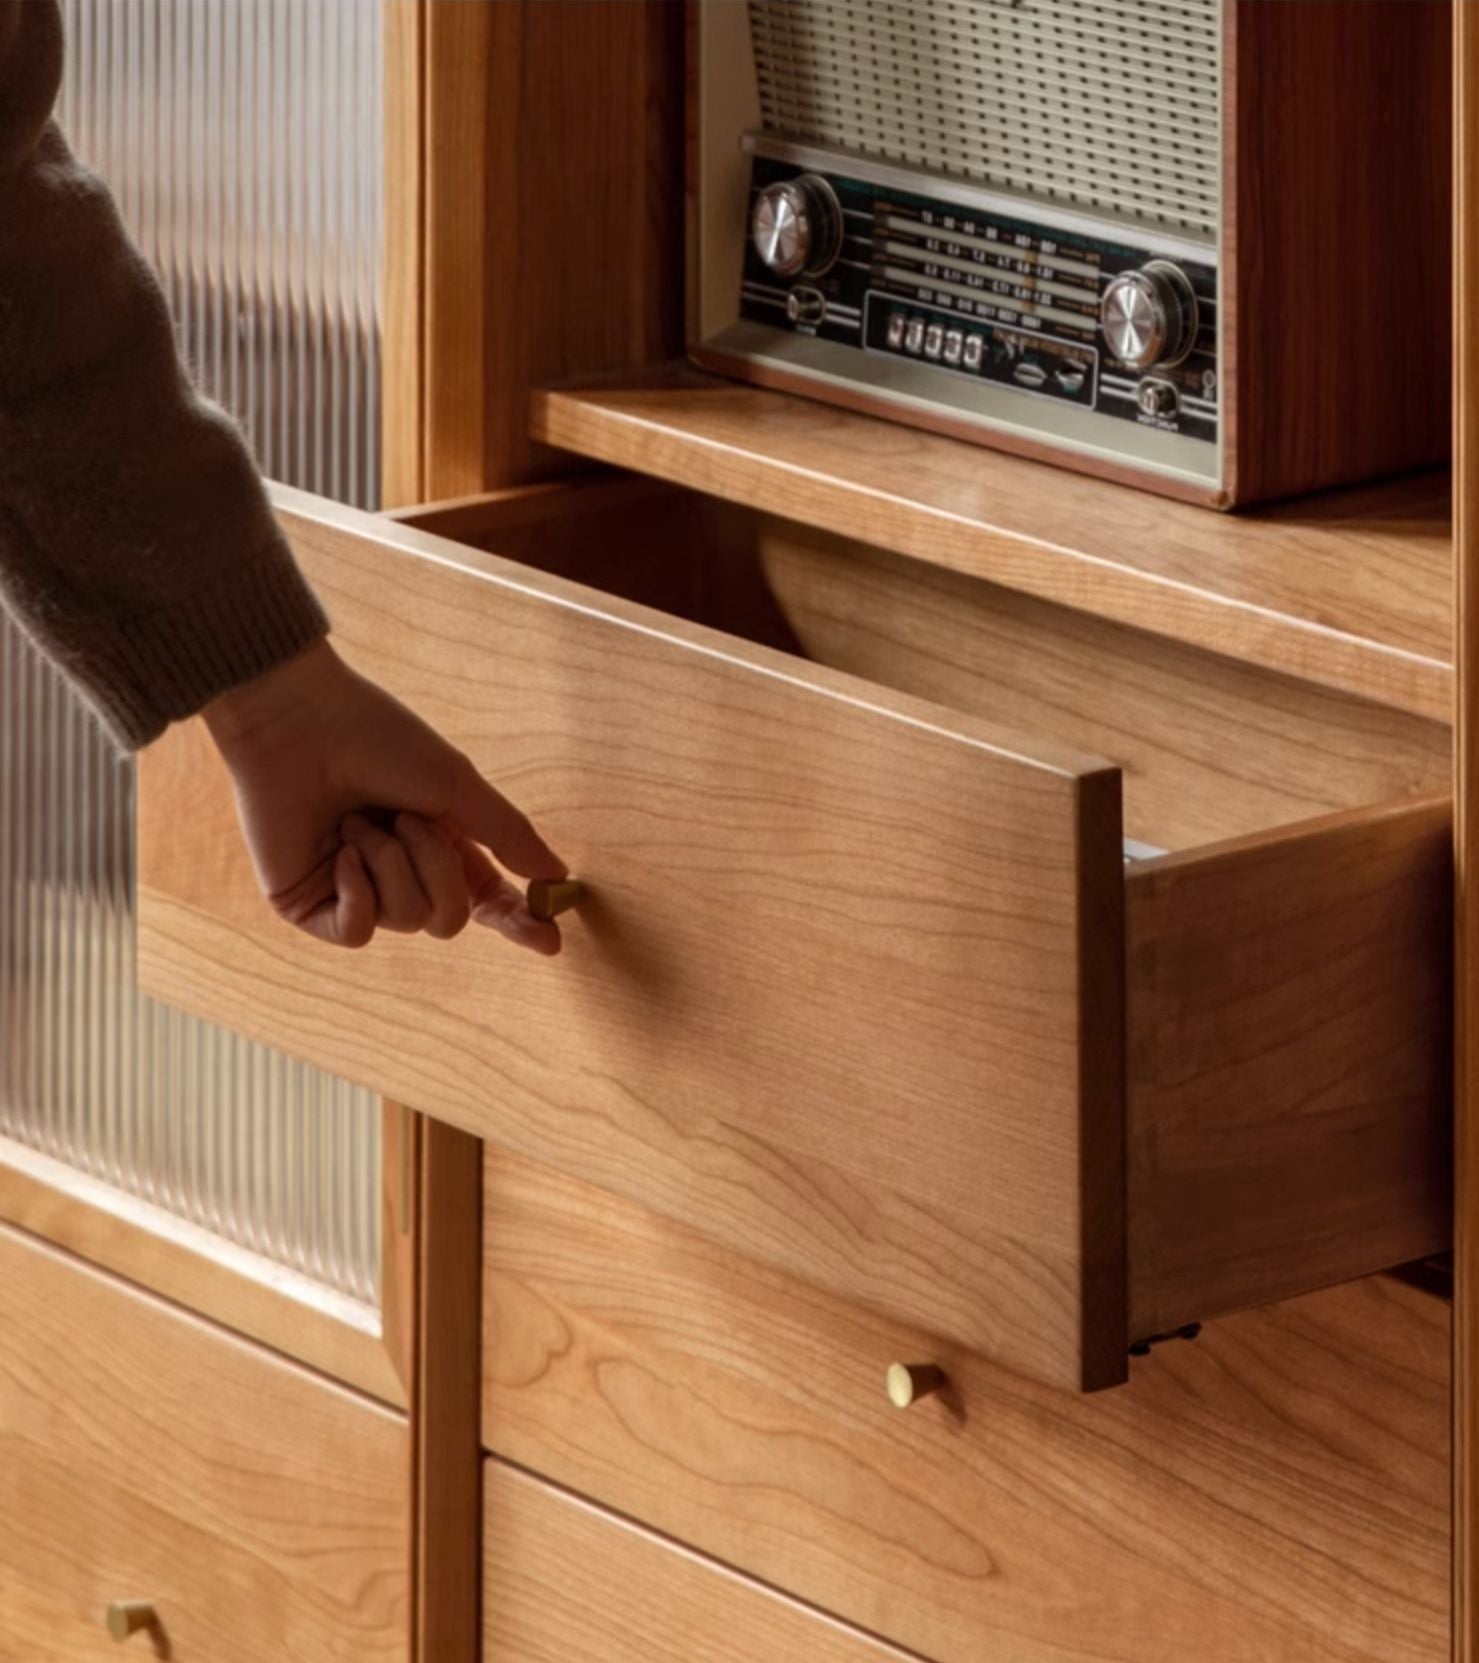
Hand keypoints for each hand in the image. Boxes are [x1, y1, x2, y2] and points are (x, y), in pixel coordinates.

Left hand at [202, 640, 565, 951]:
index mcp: (440, 844)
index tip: (550, 940)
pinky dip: (357, 891)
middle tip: (408, 819)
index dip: (518, 922)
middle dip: (437, 868)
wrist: (298, 723)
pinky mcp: (311, 906)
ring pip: (406, 919)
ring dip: (390, 863)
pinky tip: (342, 851)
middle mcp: (400, 872)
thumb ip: (508, 836)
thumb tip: (558, 875)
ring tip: (359, 819)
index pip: (487, 900)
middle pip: (450, 918)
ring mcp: (355, 891)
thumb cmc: (378, 739)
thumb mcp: (457, 786)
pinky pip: (358, 932)